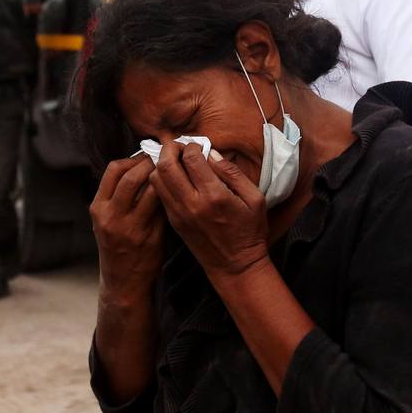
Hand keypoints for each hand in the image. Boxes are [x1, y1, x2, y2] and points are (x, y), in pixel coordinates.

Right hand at [90, 155, 165, 294]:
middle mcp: (112, 217)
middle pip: (133, 176)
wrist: (122, 282)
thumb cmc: (117, 245)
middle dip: (151, 163)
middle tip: (164, 160)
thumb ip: (118, 195)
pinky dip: (172, 197)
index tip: (146, 157)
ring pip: (152, 191)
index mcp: (99, 208)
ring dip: (164, 178)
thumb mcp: (107, 219)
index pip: (114, 170)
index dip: (133, 158)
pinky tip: (178, 192)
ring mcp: (132, 228)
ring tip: (173, 173)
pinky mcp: (151, 238)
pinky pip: (164, 209)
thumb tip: (142, 164)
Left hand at [149, 141, 268, 282]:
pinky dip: (161, 180)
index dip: (192, 145)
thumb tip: (211, 154)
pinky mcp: (174, 222)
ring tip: (174, 161)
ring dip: (162, 164)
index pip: (190, 158)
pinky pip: (159, 194)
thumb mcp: (255, 199)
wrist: (235, 266)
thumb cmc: (249, 232)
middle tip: (179, 146)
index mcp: (214, 195)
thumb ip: (233, 173)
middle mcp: (192, 203)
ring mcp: (179, 214)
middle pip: (166, 165)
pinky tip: (174, 178)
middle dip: (170, 148)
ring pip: (156, 179)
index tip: (199, 146)